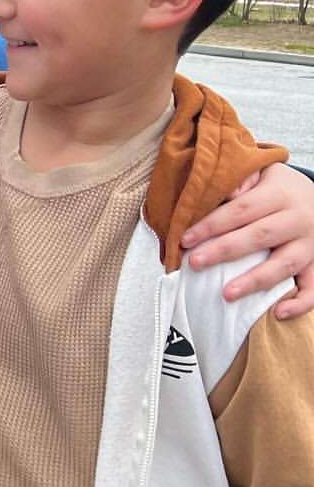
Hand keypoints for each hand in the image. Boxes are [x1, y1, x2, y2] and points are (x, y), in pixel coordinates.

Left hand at [182, 162, 313, 319]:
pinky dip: (300, 303)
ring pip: (285, 264)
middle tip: (195, 263)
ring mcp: (311, 244)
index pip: (242, 209)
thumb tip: (224, 192)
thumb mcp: (263, 173)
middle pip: (260, 236)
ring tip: (226, 294)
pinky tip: (278, 313)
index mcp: (280, 194)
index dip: (212, 225)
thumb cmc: (279, 187)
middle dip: (224, 251)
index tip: (185, 239)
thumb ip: (241, 180)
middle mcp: (298, 219)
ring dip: (255, 281)